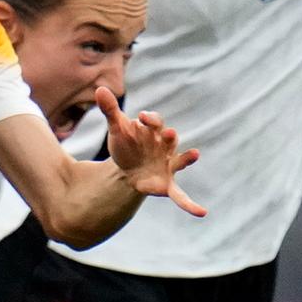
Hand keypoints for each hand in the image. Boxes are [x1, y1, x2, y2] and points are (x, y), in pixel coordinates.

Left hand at [104, 97, 207, 215]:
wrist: (127, 168)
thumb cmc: (126, 144)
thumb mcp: (117, 129)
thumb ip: (110, 111)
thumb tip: (99, 88)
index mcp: (153, 132)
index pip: (154, 122)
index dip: (150, 120)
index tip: (141, 117)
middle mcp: (165, 147)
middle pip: (169, 139)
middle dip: (168, 136)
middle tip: (167, 132)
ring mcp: (168, 165)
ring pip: (180, 161)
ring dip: (186, 158)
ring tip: (195, 155)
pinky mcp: (167, 184)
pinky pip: (180, 195)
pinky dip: (190, 204)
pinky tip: (201, 213)